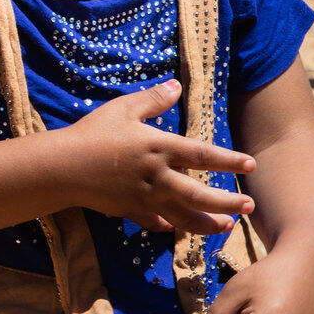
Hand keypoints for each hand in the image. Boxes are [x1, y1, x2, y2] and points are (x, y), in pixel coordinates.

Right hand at [58, 79, 255, 233]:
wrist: (62, 167)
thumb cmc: (93, 133)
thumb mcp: (123, 109)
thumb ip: (153, 99)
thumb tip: (176, 85)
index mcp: (159, 148)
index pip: (203, 156)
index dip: (229, 160)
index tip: (250, 164)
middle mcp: (158, 177)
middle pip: (200, 195)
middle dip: (228, 202)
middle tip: (249, 206)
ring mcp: (145, 199)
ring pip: (184, 217)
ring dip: (208, 224)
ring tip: (227, 227)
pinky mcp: (130, 211)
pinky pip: (155, 223)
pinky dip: (169, 227)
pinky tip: (177, 228)